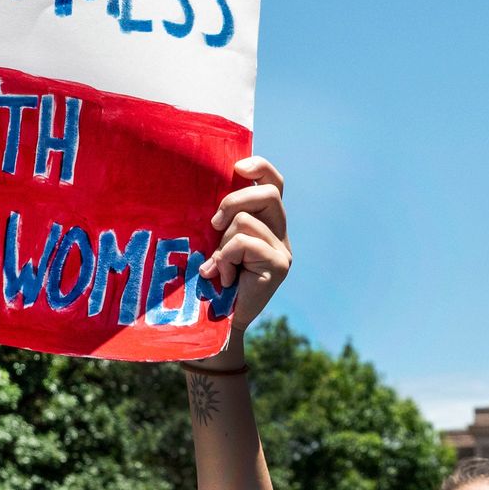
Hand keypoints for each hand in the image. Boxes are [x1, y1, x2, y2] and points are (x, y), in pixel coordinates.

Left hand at [197, 156, 289, 362]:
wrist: (218, 322)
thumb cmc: (210, 280)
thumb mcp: (215, 242)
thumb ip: (221, 219)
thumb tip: (205, 185)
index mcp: (267, 223)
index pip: (274, 183)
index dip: (260, 167)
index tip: (237, 166)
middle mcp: (281, 234)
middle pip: (268, 193)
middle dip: (234, 201)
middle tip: (213, 225)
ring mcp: (283, 250)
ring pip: (246, 221)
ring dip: (222, 243)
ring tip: (219, 267)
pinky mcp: (279, 265)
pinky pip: (243, 243)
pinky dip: (225, 258)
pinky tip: (224, 278)